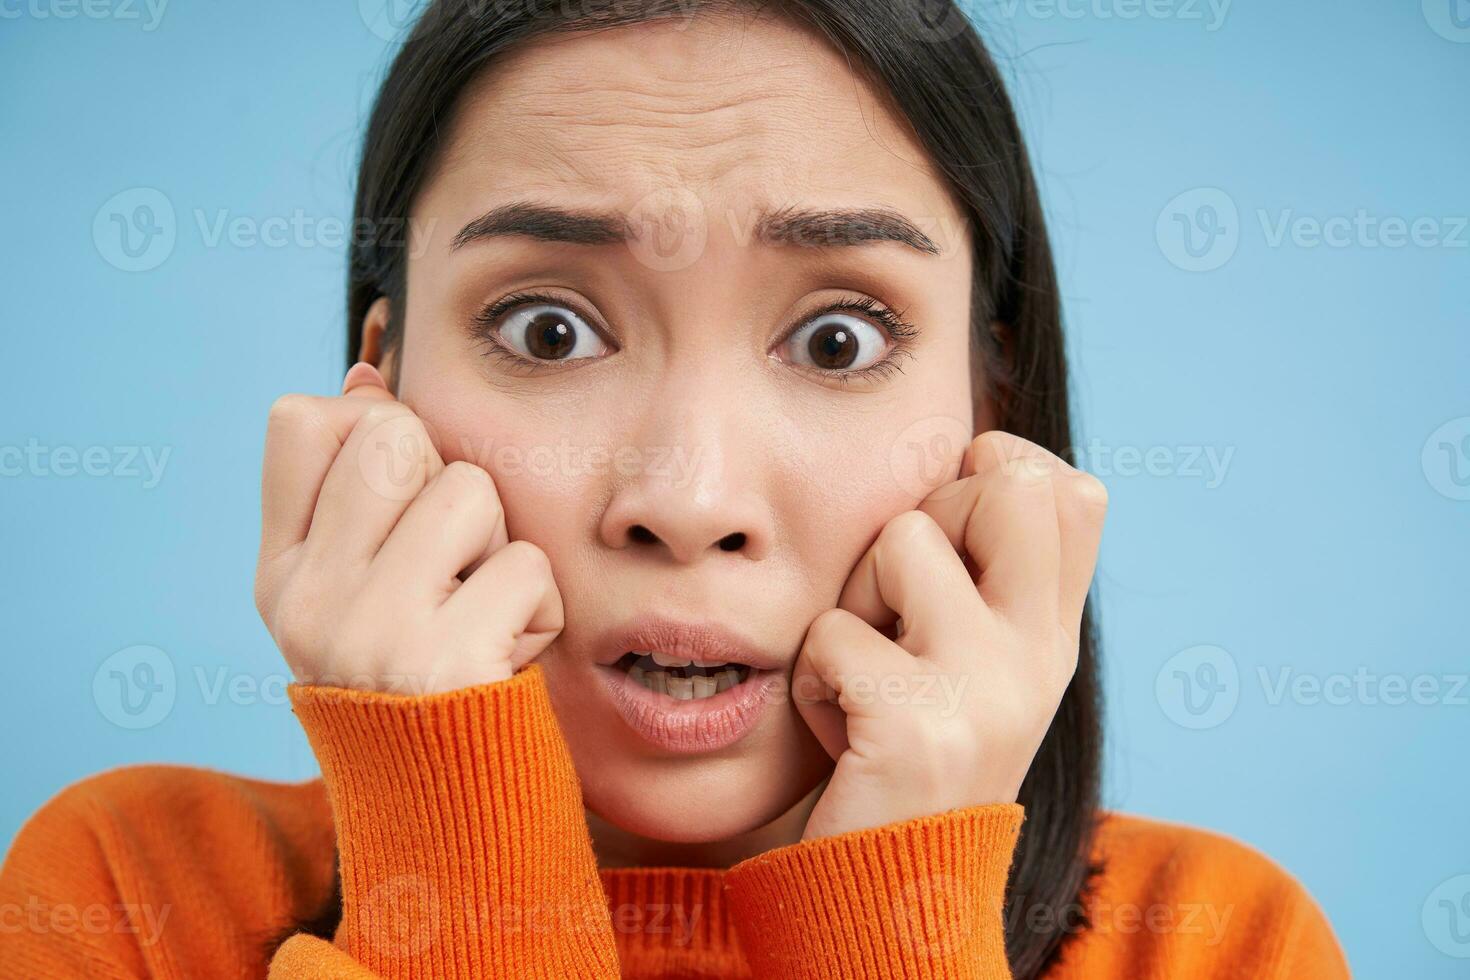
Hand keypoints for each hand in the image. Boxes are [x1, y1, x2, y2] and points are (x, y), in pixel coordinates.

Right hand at [253, 362, 562, 693]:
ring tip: (478, 609)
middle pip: (393, 436)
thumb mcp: (365, 590)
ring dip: (500, 546)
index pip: (302, 420)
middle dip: (449, 480)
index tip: (402, 492)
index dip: (372, 426)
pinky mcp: (443, 662)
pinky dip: (539, 608)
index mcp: (281, 573)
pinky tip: (507, 653)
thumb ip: (356, 492)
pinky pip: (525, 567)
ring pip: (471, 492)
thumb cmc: (420, 682)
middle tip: (452, 560)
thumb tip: (366, 379)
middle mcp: (307, 599)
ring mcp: (368, 631)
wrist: (449, 812)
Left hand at [793, 431, 1106, 839]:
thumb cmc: (908, 767)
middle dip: (923, 519)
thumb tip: (980, 454)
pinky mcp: (919, 726)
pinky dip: (812, 683)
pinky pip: (832, 632)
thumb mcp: (973, 672)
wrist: (896, 898)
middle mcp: (1040, 657)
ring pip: (902, 539)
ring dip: (852, 603)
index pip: (1074, 493)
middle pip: (1009, 483)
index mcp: (1053, 638)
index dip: (1001, 472)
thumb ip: (990, 579)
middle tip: (897, 607)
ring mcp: (988, 690)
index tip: (949, 527)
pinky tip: (840, 737)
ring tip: (862, 679)